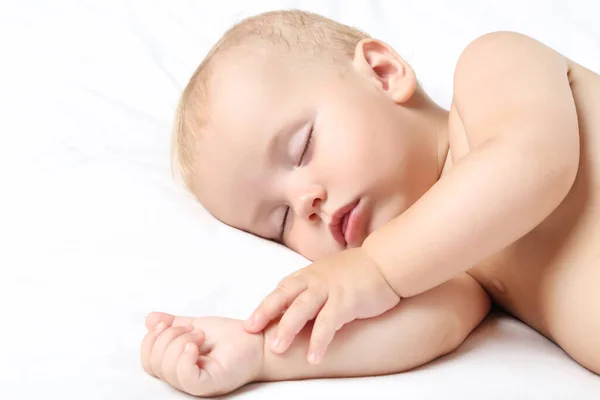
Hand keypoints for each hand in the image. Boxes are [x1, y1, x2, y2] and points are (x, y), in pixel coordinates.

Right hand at [140, 312, 263, 396]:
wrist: (257, 339)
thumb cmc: (232, 337)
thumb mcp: (196, 325)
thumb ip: (174, 324)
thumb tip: (150, 320)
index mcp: (176, 364)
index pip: (148, 360)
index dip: (151, 340)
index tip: (167, 323)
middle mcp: (182, 377)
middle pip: (152, 364)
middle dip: (167, 338)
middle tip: (193, 330)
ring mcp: (194, 384)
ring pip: (166, 369)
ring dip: (179, 342)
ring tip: (200, 335)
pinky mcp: (208, 385)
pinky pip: (185, 377)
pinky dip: (184, 357)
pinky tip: (195, 345)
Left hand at [244, 247, 399, 363]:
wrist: (386, 262)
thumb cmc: (357, 272)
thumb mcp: (328, 277)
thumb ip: (311, 290)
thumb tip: (295, 310)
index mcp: (308, 276)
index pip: (281, 291)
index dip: (265, 307)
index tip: (250, 323)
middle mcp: (314, 280)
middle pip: (284, 296)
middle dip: (266, 313)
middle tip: (251, 330)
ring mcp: (329, 289)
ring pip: (302, 309)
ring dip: (288, 328)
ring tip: (277, 349)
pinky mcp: (346, 301)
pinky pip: (328, 323)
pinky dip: (319, 340)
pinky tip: (313, 357)